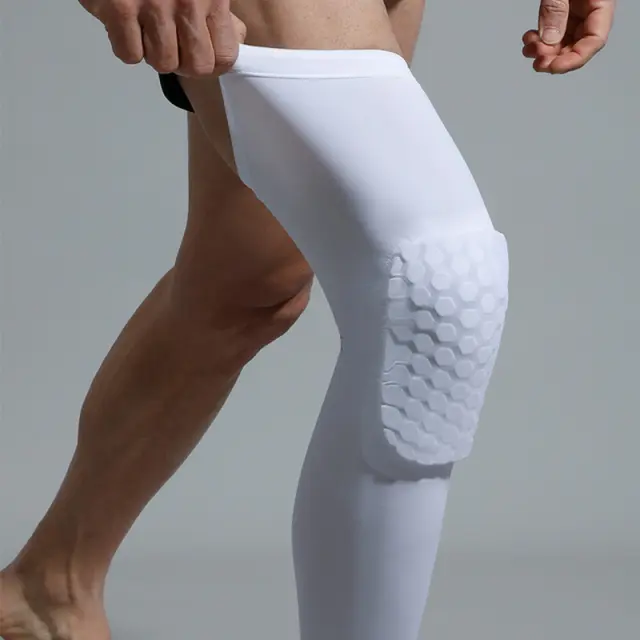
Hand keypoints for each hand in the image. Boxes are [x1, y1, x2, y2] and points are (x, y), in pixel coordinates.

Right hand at [79, 0, 245, 76]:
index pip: (225, 56)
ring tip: (147, 28)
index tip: (201, 54)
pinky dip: (126, 46)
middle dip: (183, 62)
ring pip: (163, 63)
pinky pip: (130, 54)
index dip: (212, 63)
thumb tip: (234, 36)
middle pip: (196, 67)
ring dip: (154, 53)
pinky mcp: (120, 8)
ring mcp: (154, 6)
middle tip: (172, 45)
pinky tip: (128, 25)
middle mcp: (188, 2)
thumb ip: (217, 9)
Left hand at [522, 0, 615, 73]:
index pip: (595, 41)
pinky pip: (554, 31)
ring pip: (563, 42)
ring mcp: (578, 11)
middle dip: (554, 58)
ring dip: (543, 52)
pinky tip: (530, 40)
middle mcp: (591, 10)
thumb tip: (549, 38)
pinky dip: (540, 40)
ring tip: (529, 49)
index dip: (573, 60)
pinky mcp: (565, 10)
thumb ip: (557, 10)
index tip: (553, 68)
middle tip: (537, 62)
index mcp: (602, 3)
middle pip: (577, 46)